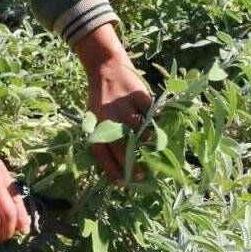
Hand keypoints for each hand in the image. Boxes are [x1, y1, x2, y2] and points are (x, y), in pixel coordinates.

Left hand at [74, 24, 153, 184]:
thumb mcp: (95, 116)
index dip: (112, 170)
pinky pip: (150, 116)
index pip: (103, 154)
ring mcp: (125, 108)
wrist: (105, 67)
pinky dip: (154, 123)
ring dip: (146, 143)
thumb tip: (120, 161)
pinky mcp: (139, 97)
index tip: (122, 184)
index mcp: (95, 124)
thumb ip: (105, 135)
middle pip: (122, 148)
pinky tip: (155, 128)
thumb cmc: (101, 97)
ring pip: (140, 133)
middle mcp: (109, 118)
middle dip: (132, 165)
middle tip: (142, 175)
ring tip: (149, 149)